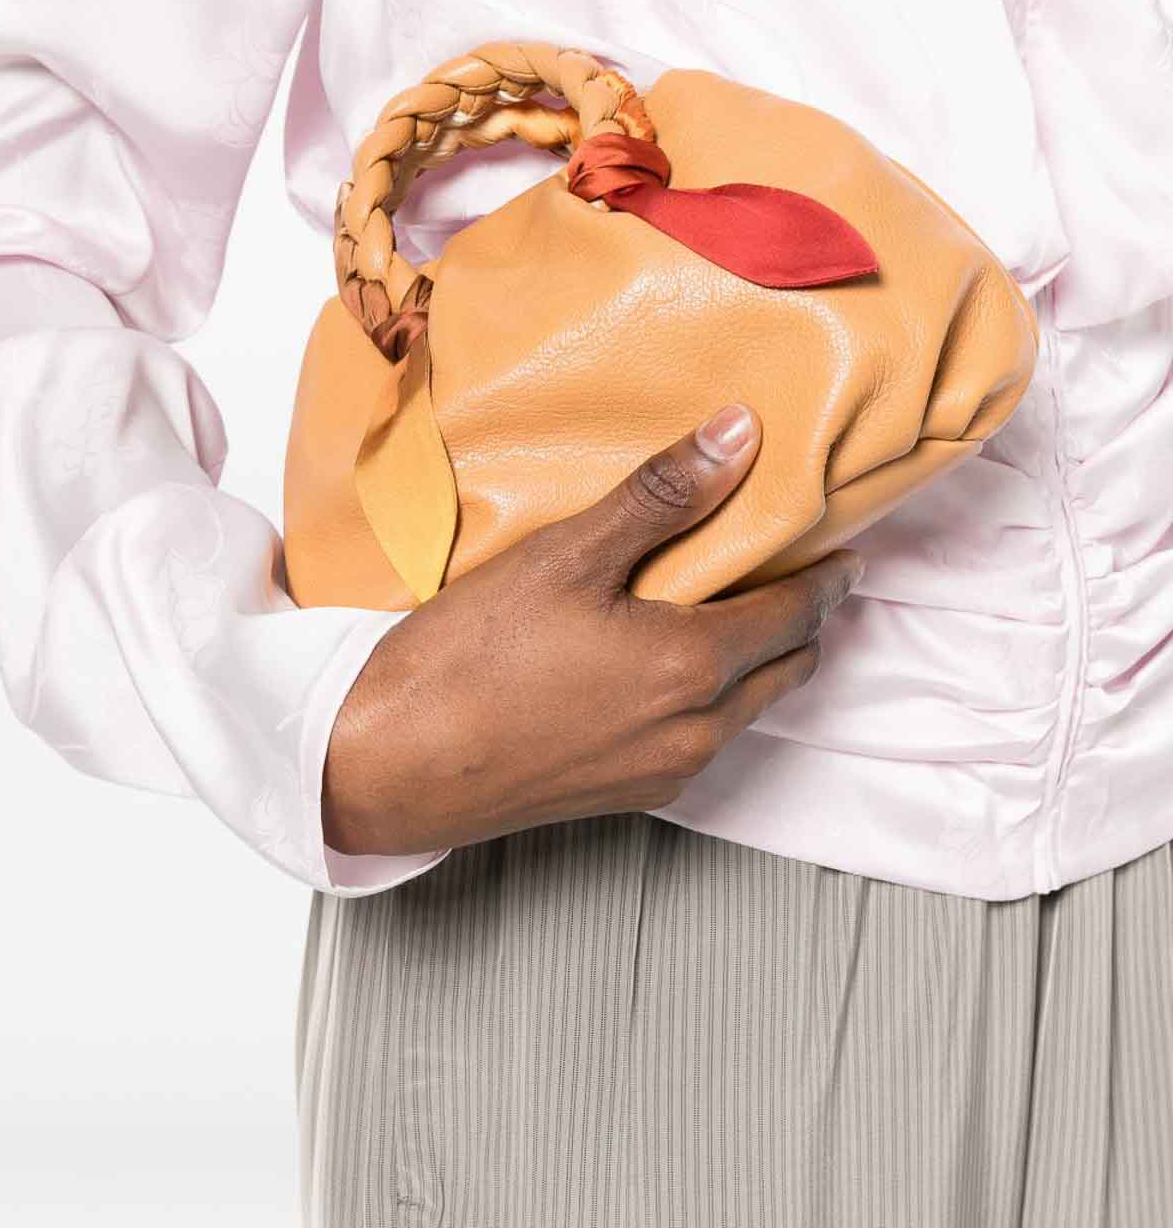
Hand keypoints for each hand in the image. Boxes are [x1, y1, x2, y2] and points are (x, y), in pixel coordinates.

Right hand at [321, 403, 863, 856]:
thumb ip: (662, 496)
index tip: (845, 554)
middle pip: (786, 669)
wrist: (387, 767)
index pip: (797, 615)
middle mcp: (695, 731)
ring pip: (744, 710)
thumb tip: (738, 435)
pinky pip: (699, 740)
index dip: (828, 579)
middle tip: (797, 574)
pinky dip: (709, 698)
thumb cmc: (468, 660)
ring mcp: (662, 774)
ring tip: (732, 611)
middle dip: (802, 622)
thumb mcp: (566, 557)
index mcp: (692, 667)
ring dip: (756, 663)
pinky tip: (663, 666)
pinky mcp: (625, 798)